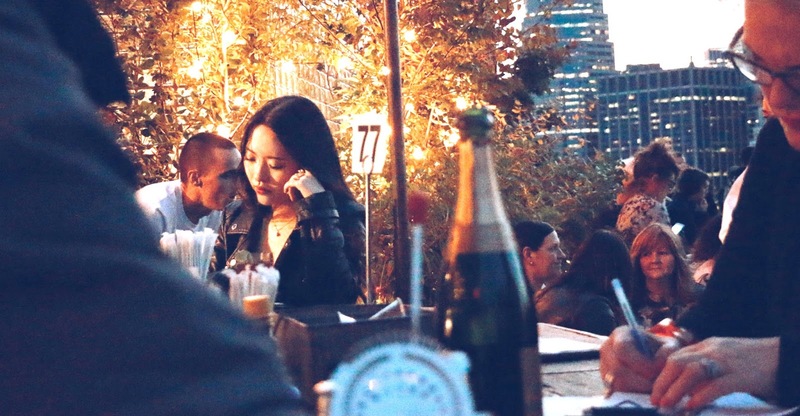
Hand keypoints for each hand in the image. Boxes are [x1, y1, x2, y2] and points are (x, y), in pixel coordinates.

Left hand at [283, 169, 324, 201]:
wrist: (320, 200)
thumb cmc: (319, 197)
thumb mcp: (316, 188)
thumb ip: (310, 185)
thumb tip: (304, 185)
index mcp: (313, 175)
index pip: (302, 172)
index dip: (297, 176)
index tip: (294, 181)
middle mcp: (308, 175)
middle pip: (296, 175)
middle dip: (292, 180)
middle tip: (290, 187)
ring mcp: (304, 179)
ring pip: (292, 179)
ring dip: (289, 184)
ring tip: (287, 190)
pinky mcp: (300, 183)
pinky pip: (290, 183)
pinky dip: (286, 187)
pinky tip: (285, 191)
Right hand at [599, 326, 679, 393]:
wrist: (653, 359)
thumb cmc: (660, 350)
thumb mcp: (669, 345)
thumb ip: (668, 352)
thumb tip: (657, 365)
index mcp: (620, 335)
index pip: (622, 349)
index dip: (638, 362)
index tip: (654, 371)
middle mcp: (607, 350)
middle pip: (617, 370)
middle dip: (639, 381)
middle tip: (655, 385)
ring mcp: (605, 367)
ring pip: (616, 384)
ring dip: (637, 389)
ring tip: (651, 388)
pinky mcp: (606, 383)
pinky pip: (617, 393)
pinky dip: (632, 396)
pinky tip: (644, 392)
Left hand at [651, 336, 778, 408]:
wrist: (786, 357)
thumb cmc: (755, 362)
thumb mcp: (725, 358)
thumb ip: (706, 369)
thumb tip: (686, 389)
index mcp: (708, 346)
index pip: (676, 357)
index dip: (662, 375)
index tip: (655, 391)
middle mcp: (713, 350)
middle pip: (678, 362)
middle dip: (663, 382)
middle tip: (657, 401)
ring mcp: (727, 362)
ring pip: (692, 371)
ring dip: (675, 389)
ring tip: (667, 405)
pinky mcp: (741, 376)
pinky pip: (716, 385)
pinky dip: (701, 396)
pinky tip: (691, 406)